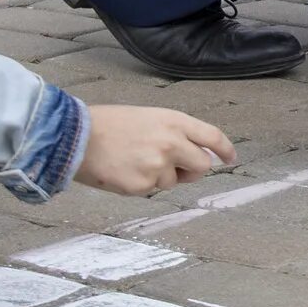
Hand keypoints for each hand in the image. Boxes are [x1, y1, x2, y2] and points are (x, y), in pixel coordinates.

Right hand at [77, 106, 237, 193]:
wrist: (77, 137)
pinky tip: (123, 171)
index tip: (230, 158)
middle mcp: (171, 142)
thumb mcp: (148, 117)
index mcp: (173, 121)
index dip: (224, 149)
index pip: (212, 136)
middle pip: (202, 165)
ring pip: (174, 181)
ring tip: (133, 161)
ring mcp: (159, 165)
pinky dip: (141, 184)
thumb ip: (173, 133)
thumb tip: (193, 153)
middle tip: (178, 169)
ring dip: (160, 177)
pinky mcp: (144, 185)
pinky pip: (152, 190)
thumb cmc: (110, 124)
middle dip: (193, 170)